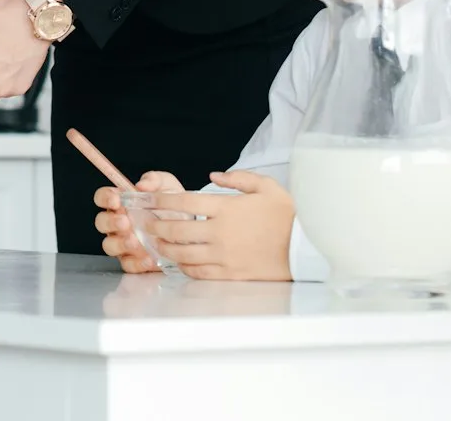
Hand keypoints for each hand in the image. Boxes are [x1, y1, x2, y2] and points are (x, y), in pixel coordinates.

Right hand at [93, 170, 183, 272]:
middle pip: (101, 222)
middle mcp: (118, 224)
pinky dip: (136, 263)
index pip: (102, 197)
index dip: (105, 198)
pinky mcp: (134, 261)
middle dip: (110, 222)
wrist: (192, 228)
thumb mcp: (167, 186)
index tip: (116, 200)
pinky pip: (128, 264)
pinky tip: (148, 258)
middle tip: (125, 221)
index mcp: (121, 203)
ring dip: (119, 244)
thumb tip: (141, 184)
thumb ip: (153, 179)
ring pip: (109, 245)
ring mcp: (124, 243)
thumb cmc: (174, 205)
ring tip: (135, 241)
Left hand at [147, 171, 294, 281]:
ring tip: (156, 242)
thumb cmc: (287, 216)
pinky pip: (198, 272)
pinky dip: (184, 267)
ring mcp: (224, 255)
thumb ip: (237, 178)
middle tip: (145, 223)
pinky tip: (178, 262)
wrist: (305, 248)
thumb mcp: (266, 187)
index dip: (161, 200)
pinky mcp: (230, 274)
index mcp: (226, 208)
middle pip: (176, 229)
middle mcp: (220, 232)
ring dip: (165, 247)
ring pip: (183, 253)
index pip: (183, 202)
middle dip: (155, 225)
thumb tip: (213, 175)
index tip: (148, 200)